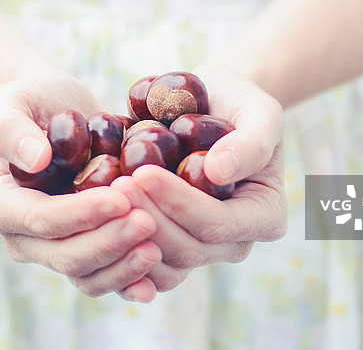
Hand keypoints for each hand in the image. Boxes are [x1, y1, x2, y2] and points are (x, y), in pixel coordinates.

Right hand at [0, 75, 162, 300]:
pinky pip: (105, 277)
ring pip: (87, 274)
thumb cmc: (34, 100)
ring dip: (123, 265)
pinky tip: (156, 275)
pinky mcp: (85, 250)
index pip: (40, 219)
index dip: (80, 213)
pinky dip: (130, 279)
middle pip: (65, 255)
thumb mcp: (14, 99)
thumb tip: (35, 159)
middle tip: (149, 221)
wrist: (61, 111)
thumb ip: (11, 128)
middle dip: (108, 241)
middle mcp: (22, 236)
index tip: (119, 197)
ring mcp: (54, 249)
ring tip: (159, 245)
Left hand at [111, 70, 286, 298]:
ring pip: (161, 260)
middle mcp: (235, 242)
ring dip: (128, 231)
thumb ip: (252, 141)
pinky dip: (119, 240)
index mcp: (265, 216)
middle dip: (148, 218)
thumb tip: (218, 172)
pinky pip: (143, 258)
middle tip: (114, 184)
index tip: (142, 172)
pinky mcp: (171, 242)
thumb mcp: (259, 110)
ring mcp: (202, 247)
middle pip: (187, 250)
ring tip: (105, 191)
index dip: (178, 203)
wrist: (213, 103)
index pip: (217, 224)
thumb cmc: (240, 102)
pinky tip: (97, 211)